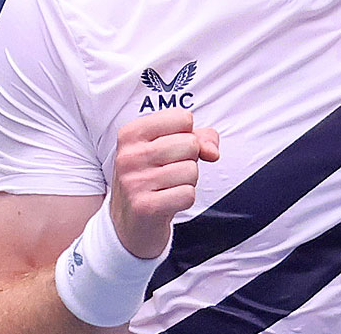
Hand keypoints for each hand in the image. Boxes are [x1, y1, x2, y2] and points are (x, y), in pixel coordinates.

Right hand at [109, 109, 219, 258]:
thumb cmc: (154, 176)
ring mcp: (134, 181)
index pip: (183, 118)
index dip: (188, 135)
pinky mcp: (144, 207)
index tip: (172, 148)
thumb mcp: (171, 147)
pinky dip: (184, 198)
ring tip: (168, 186)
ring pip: (191, 170)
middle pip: (190, 143)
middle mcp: (128, 156)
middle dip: (190, 159)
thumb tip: (212, 152)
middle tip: (170, 171)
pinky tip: (167, 201)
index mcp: (131, 133)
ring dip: (187, 180)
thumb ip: (201, 138)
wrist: (130, 222)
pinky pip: (188, 194)